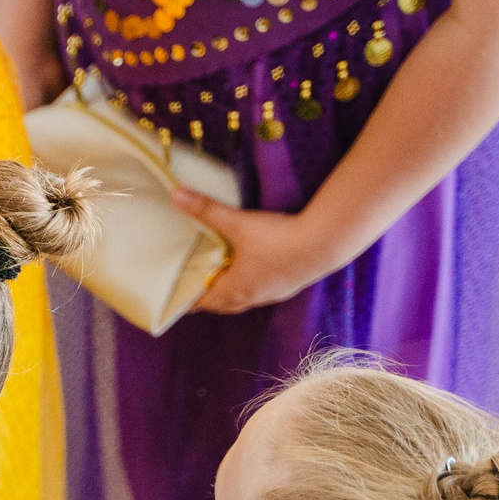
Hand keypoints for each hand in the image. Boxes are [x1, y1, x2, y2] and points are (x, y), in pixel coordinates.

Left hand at [170, 191, 343, 313]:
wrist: (325, 243)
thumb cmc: (278, 238)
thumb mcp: (238, 223)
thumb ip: (206, 210)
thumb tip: (176, 196)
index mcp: (233, 290)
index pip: (200, 302)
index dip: (185, 297)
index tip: (174, 290)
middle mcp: (250, 298)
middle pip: (220, 303)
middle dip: (205, 294)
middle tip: (193, 279)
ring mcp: (271, 295)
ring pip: (242, 299)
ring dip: (229, 290)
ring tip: (220, 274)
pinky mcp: (288, 287)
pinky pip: (261, 292)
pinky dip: (249, 285)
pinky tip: (253, 270)